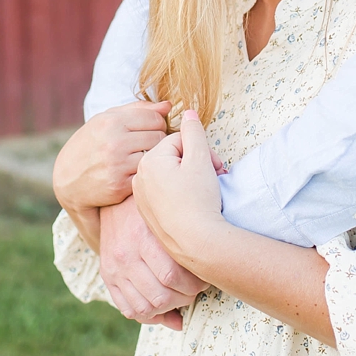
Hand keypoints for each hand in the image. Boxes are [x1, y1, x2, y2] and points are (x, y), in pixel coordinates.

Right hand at [53, 101, 171, 212]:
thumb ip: (138, 109)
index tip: (153, 130)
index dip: (158, 124)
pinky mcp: (120, 186)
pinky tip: (137, 171)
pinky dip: (145, 172)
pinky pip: (146, 174)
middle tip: (150, 145)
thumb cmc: (90, 144)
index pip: (155, 118)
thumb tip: (168, 105)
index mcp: (111, 121)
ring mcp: (117, 165)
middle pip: (159, 137)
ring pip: (155, 156)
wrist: (67, 180)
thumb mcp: (106, 120)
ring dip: (154, 157)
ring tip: (146, 157)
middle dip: (158, 140)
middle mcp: (114, 142)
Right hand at [99, 195, 208, 329]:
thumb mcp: (168, 215)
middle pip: (159, 296)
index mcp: (142, 236)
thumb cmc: (153, 206)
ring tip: (179, 296)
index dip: (194, 284)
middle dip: (184, 298)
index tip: (204, 278)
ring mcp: (113, 267)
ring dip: (168, 308)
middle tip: (194, 289)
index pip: (171, 276)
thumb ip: (184, 240)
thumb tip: (202, 274)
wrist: (117, 197)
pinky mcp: (107, 275)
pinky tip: (162, 307)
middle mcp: (125, 254)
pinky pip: (128, 308)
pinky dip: (148, 314)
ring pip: (144, 308)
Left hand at [132, 110, 227, 265]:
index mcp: (149, 160)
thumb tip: (188, 112)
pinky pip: (165, 194)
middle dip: (197, 163)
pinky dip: (181, 194)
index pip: (180, 141)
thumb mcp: (200, 159)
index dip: (201, 150)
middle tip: (215, 176)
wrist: (196, 242)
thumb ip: (194, 131)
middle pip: (174, 158)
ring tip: (206, 191)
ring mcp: (142, 197)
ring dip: (191, 178)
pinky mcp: (148, 213)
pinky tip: (194, 204)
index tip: (215, 165)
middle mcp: (140, 177)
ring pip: (171, 176)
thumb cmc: (199, 200)